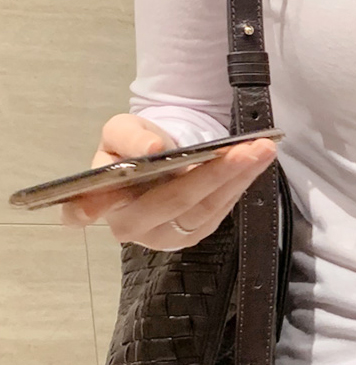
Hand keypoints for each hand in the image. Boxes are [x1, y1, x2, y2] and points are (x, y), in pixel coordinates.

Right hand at [60, 113, 276, 249]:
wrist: (159, 157)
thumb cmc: (133, 146)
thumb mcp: (123, 129)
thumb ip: (128, 137)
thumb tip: (150, 149)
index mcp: (100, 199)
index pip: (84, 210)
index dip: (89, 208)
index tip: (96, 203)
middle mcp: (129, 225)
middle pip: (171, 203)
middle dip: (212, 175)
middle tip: (245, 150)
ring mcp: (164, 235)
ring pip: (203, 208)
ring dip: (237, 178)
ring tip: (262, 149)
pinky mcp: (192, 234)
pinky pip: (219, 211)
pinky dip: (241, 183)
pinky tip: (257, 161)